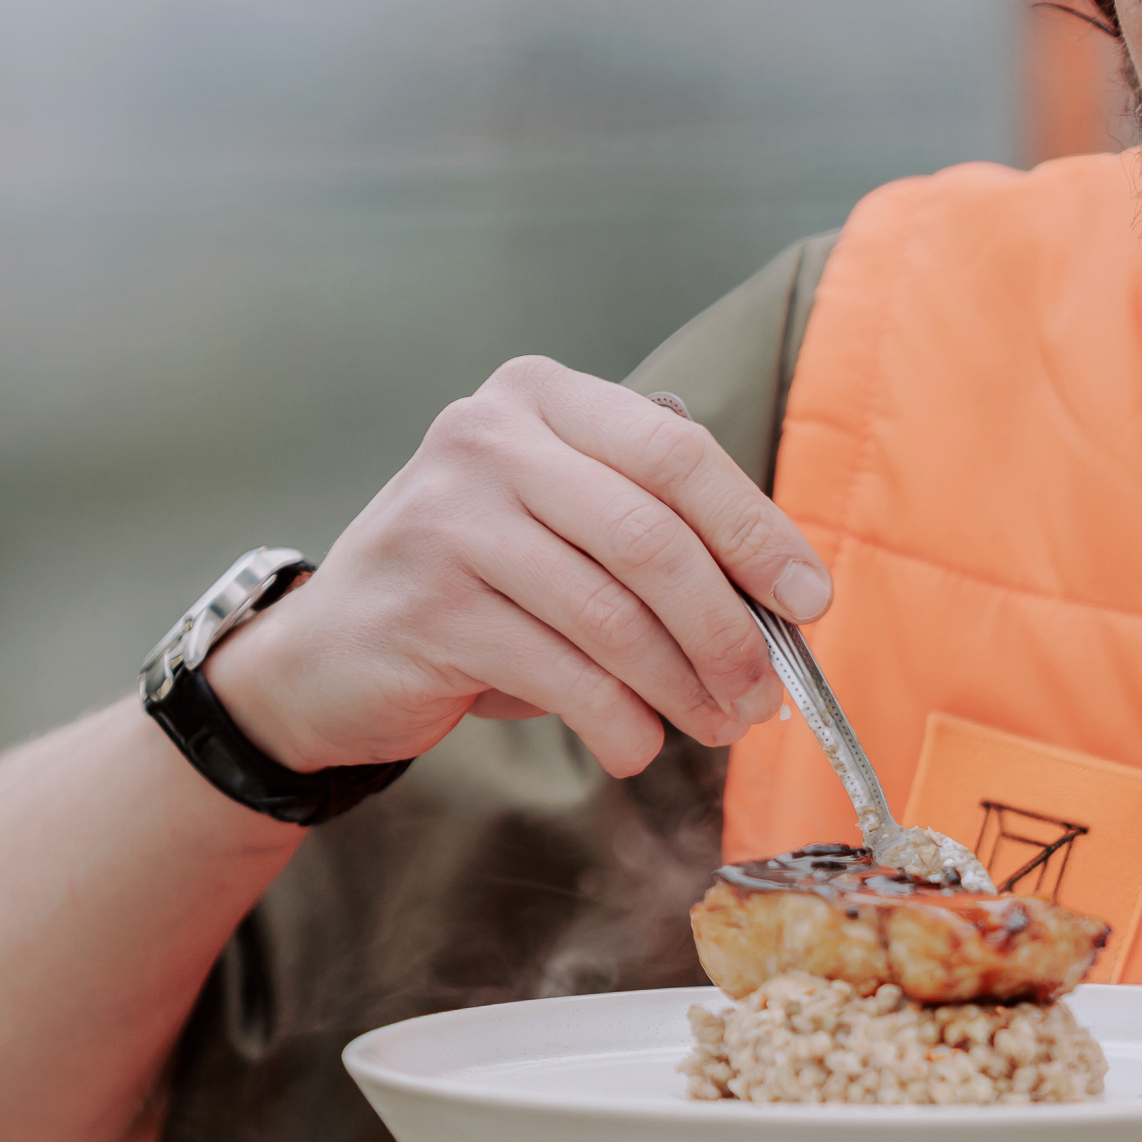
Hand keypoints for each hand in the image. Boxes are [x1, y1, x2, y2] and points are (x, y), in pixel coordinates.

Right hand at [204, 358, 829, 777]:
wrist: (331, 651)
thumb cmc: (482, 585)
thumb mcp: (566, 526)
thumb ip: (659, 534)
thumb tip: (786, 604)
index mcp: (540, 397)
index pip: (677, 454)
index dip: (756, 531)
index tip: (809, 600)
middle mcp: (487, 438)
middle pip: (652, 537)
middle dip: (727, 627)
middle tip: (766, 691)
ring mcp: (447, 518)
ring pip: (612, 614)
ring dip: (683, 686)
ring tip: (718, 725)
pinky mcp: (427, 605)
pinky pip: (561, 673)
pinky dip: (618, 721)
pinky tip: (638, 744)